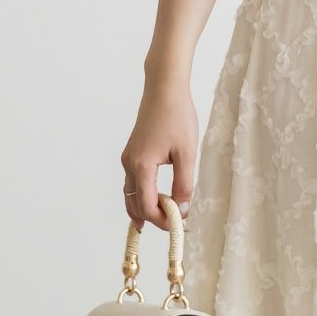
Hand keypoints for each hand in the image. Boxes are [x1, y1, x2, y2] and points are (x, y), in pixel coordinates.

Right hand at [120, 75, 197, 230]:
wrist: (164, 89)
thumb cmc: (177, 116)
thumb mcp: (187, 152)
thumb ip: (184, 183)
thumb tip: (182, 209)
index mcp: (142, 166)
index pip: (147, 206)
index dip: (163, 220)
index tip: (181, 224)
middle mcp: (129, 164)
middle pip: (135, 204)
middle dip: (153, 218)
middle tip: (174, 226)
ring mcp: (128, 159)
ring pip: (130, 195)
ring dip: (144, 209)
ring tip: (162, 221)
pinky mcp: (132, 153)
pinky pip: (132, 183)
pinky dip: (141, 196)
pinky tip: (154, 200)